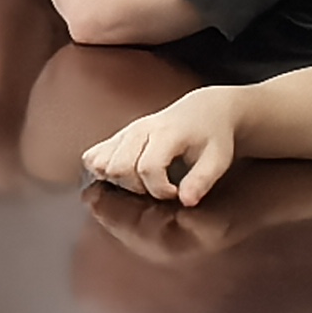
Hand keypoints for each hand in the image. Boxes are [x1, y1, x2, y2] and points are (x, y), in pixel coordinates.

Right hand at [83, 91, 243, 207]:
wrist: (204, 110)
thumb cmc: (212, 136)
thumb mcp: (217, 160)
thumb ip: (202, 181)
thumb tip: (186, 201)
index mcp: (166, 133)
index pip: (148, 167)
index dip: (160, 189)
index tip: (176, 192)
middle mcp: (140, 130)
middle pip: (118, 167)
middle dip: (136, 187)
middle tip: (158, 187)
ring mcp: (125, 132)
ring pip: (101, 162)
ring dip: (118, 181)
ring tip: (143, 181)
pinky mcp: (118, 136)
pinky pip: (93, 156)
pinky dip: (102, 171)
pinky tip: (125, 176)